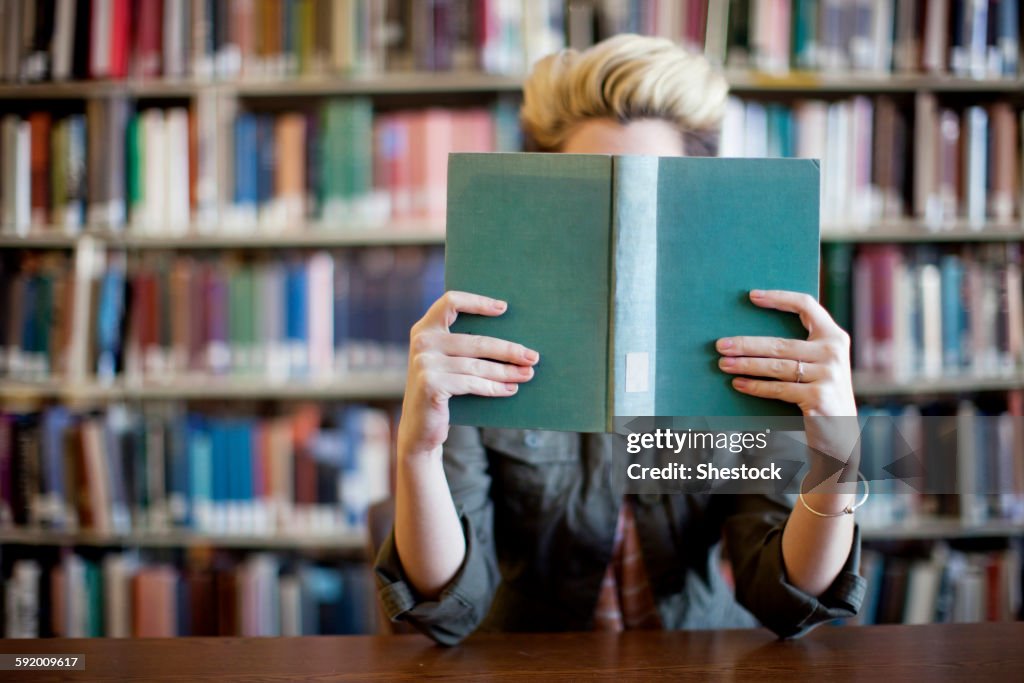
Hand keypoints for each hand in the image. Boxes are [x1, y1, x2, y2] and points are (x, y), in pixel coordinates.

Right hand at [398, 291, 538, 457]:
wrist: (419, 428)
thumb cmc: (442, 390)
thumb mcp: (447, 362)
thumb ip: (463, 345)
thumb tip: (513, 340)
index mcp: (425, 328)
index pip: (451, 302)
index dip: (478, 302)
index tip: (504, 308)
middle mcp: (422, 342)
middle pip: (475, 340)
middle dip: (508, 350)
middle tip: (532, 357)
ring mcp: (424, 363)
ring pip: (477, 365)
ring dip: (507, 371)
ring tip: (527, 374)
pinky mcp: (431, 384)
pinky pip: (472, 383)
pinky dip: (494, 387)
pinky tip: (511, 389)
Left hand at [717, 289, 858, 478]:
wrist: (841, 434)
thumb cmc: (820, 393)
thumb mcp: (819, 365)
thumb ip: (802, 346)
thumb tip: (751, 336)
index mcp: (835, 337)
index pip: (807, 306)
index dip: (779, 298)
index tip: (752, 296)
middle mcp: (834, 352)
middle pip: (780, 343)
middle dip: (746, 344)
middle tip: (720, 345)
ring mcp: (828, 375)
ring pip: (776, 366)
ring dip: (745, 365)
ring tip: (723, 363)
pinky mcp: (818, 396)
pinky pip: (778, 388)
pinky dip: (755, 386)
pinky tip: (738, 384)